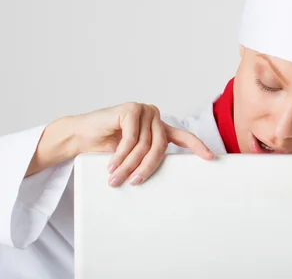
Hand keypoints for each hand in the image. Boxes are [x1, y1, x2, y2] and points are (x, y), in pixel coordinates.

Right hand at [74, 102, 214, 186]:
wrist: (80, 135)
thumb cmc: (106, 147)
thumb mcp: (132, 154)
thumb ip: (147, 157)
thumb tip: (165, 179)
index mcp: (160, 128)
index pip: (184, 137)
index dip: (198, 147)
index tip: (212, 158)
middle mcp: (155, 117)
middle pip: (160, 147)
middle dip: (146, 168)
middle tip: (133, 183)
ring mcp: (144, 110)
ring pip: (144, 145)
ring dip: (129, 165)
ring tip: (116, 178)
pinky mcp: (130, 109)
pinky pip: (130, 139)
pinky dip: (121, 155)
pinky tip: (112, 164)